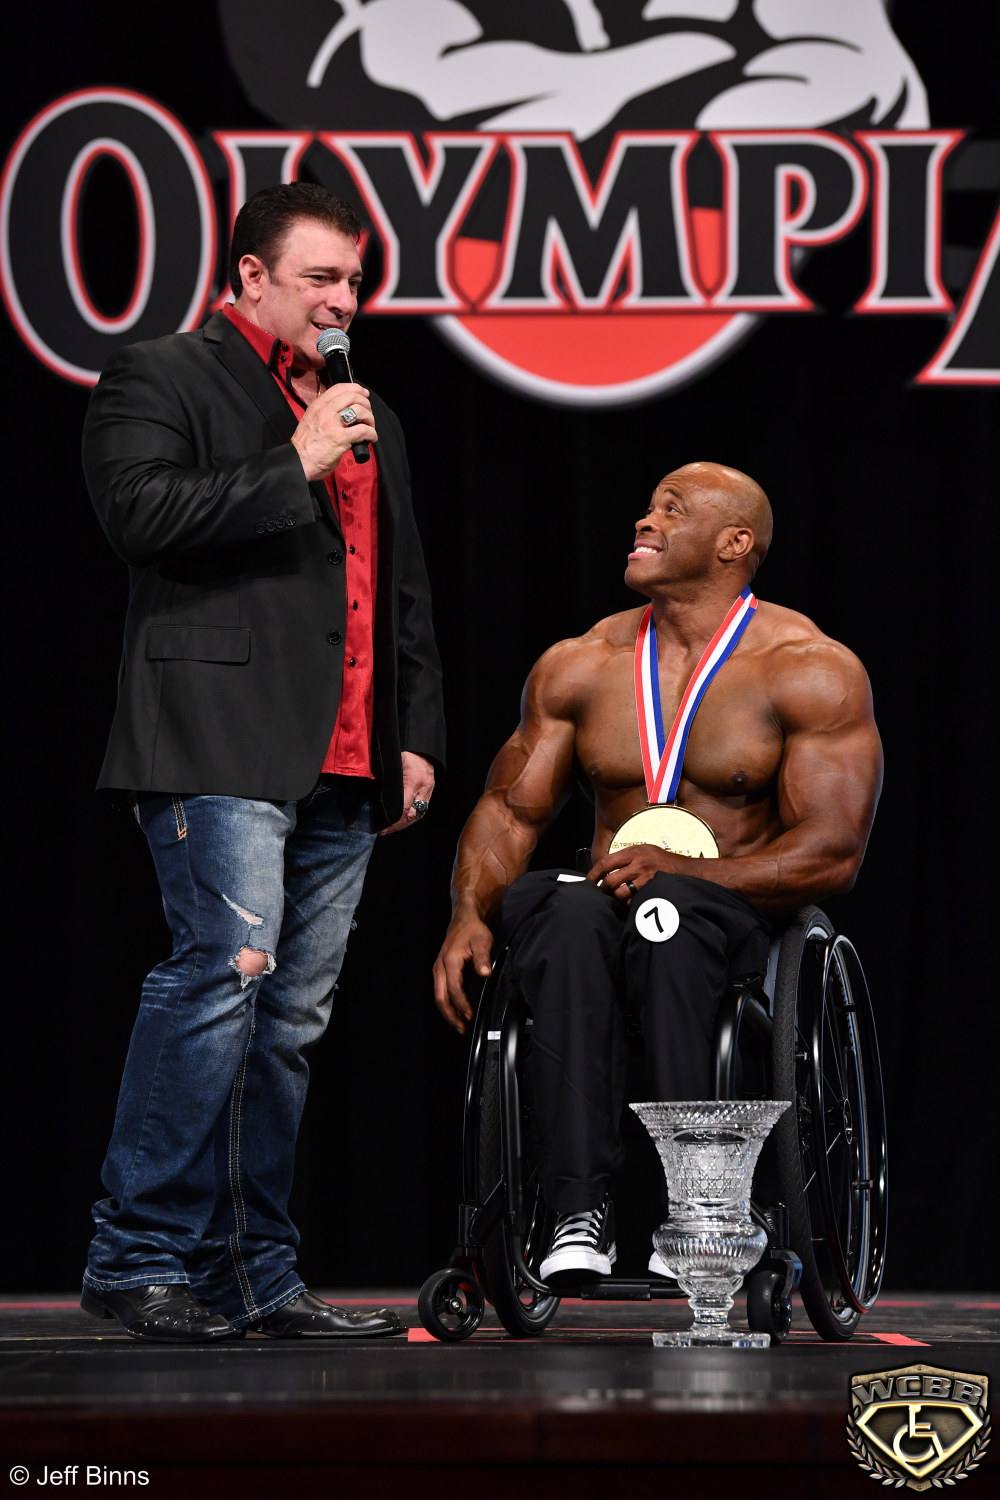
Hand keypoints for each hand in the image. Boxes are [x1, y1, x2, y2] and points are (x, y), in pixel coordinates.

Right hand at [291, 381, 377, 480]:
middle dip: (366, 403)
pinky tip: (371, 438)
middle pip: (353, 396)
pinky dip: (371, 433)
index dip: (355, 388)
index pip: (339, 388)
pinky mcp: (341, 438)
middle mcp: (325, 411)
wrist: (298, 461)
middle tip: (368, 413)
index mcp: (318, 406)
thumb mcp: (311, 420)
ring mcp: (333, 424)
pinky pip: (363, 430)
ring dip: (370, 418)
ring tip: (369, 426)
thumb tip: (342, 411)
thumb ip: (325, 413)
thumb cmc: (305, 445)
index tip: (363, 394)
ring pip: (360, 411)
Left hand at [379, 751, 434, 835]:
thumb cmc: (407, 754)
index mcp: (413, 780)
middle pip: (410, 815)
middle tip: (382, 832)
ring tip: (389, 831)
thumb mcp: (395, 763)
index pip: (403, 807)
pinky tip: (400, 824)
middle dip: (396, 826)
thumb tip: (371, 788)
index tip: (382, 827)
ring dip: (402, 825)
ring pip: (416, 816)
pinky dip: (409, 820)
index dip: (392, 820)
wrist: (424, 751)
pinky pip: (420, 812)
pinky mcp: (428, 795)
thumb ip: (386, 777)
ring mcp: (427, 793)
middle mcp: (422, 790)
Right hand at [432, 914, 493, 1033]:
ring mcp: (438, 969)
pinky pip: (440, 991)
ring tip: (459, 1024)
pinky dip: (447, 1004)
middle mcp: (440, 967)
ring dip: (448, 1012)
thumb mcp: (482, 940)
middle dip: (450, 1015)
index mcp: (450, 961)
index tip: (469, 1015)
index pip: (453, 989)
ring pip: (439, 996)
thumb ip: (483, 958)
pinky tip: (456, 1011)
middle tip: (462, 1028)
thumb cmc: (472, 929)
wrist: (463, 919)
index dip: (461, 1004)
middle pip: (440, 997)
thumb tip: (485, 973)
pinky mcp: (440, 971)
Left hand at [587, 843, 686, 899]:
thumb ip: (625, 857)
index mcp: (633, 852)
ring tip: (615, 898)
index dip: (593, 873)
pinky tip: (629, 902)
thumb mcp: (643, 850)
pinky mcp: (651, 890)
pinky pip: (633, 901)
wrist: (683, 869)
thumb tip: (605, 867)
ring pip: (620, 893)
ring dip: (615, 897)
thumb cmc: (661, 860)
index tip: (589, 880)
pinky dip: (628, 903)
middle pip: (610, 880)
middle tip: (600, 893)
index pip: (606, 862)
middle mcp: (638, 864)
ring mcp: (645, 878)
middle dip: (602, 889)